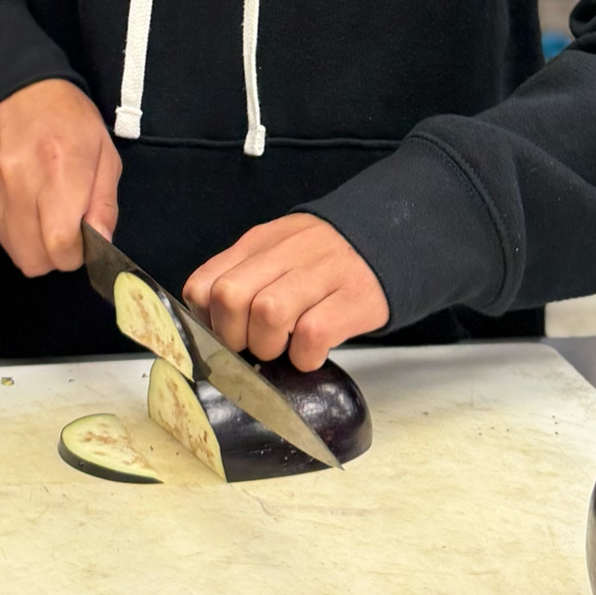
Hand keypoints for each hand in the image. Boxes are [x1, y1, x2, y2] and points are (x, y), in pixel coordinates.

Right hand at [0, 79, 121, 275]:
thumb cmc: (65, 117)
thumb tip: (102, 243)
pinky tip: (18, 197)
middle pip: (34, 260)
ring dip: (31, 241)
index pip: (61, 247)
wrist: (7, 84)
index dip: (75, 255)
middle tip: (63, 233)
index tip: (82, 243)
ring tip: (40, 209)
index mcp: (60, 174)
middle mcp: (19, 185)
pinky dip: (9, 225)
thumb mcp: (103, 151)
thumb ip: (104, 203)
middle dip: (53, 256)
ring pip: (12, 249)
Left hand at [183, 214, 388, 371]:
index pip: (203, 284)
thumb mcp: (278, 253)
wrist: (392, 238)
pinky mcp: (353, 298)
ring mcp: (322, 272)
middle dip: (233, 336)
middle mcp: (287, 252)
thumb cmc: (326, 260)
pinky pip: (313, 334)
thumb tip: (211, 328)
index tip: (225, 335)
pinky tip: (312, 352)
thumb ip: (245, 278)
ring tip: (284, 348)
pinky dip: (305, 356)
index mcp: (260, 243)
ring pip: (268, 313)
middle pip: (229, 297)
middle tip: (254, 345)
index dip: (206, 321)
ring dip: (269, 346)